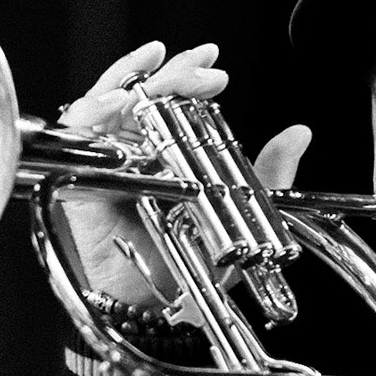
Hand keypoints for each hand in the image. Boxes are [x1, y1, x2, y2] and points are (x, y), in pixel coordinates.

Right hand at [54, 41, 312, 307]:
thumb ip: (268, 174)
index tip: (217, 72)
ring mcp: (106, 160)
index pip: (172, 101)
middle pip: (142, 93)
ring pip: (106, 100)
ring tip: (159, 70)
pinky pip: (77, 133)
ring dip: (129, 77)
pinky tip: (117, 101)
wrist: (159, 307)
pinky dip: (92, 109)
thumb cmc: (191, 267)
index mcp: (169, 152)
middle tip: (202, 68)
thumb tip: (298, 134)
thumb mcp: (241, 213)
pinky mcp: (80, 176)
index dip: (190, 78)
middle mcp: (135, 150)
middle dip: (172, 72)